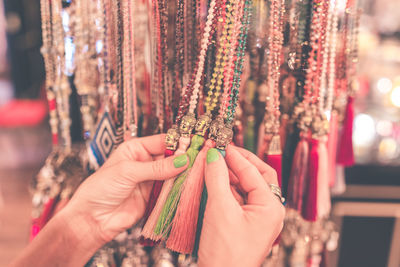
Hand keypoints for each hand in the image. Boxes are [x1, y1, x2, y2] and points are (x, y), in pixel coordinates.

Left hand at [64, 134, 188, 243]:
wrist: (92, 219)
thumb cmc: (100, 189)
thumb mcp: (128, 172)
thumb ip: (157, 168)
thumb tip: (182, 160)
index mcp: (136, 149)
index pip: (162, 141)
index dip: (178, 142)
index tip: (194, 143)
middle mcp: (145, 163)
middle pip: (170, 157)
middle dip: (184, 158)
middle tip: (201, 157)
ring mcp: (150, 180)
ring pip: (173, 173)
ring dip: (184, 173)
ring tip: (199, 170)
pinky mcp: (154, 197)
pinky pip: (171, 190)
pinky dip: (180, 188)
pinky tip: (190, 185)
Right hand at [198, 145, 284, 266]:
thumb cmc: (225, 252)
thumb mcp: (220, 209)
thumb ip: (217, 177)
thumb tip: (213, 155)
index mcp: (271, 207)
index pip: (253, 172)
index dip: (235, 156)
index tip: (219, 145)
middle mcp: (269, 212)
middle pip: (257, 177)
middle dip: (239, 163)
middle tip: (222, 151)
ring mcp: (258, 219)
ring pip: (247, 188)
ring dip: (231, 175)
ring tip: (214, 164)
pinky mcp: (245, 225)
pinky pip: (239, 200)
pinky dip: (227, 189)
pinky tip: (213, 182)